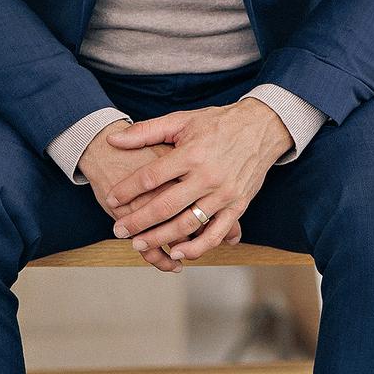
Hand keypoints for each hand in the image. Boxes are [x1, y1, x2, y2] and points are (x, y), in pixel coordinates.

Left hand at [95, 97, 292, 270]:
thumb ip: (146, 131)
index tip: (111, 198)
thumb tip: (114, 140)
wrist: (262, 127)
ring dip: (161, 238)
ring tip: (139, 244)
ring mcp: (224, 194)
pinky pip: (216, 234)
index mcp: (191, 153)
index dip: (127, 190)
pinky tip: (177, 252)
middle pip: (165, 206)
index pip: (151, 177)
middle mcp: (207, 176)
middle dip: (138, 222)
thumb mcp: (182, 120)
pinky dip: (197, 248)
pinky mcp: (238, 206)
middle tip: (118, 231)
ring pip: (187, 224)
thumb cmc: (218, 123)